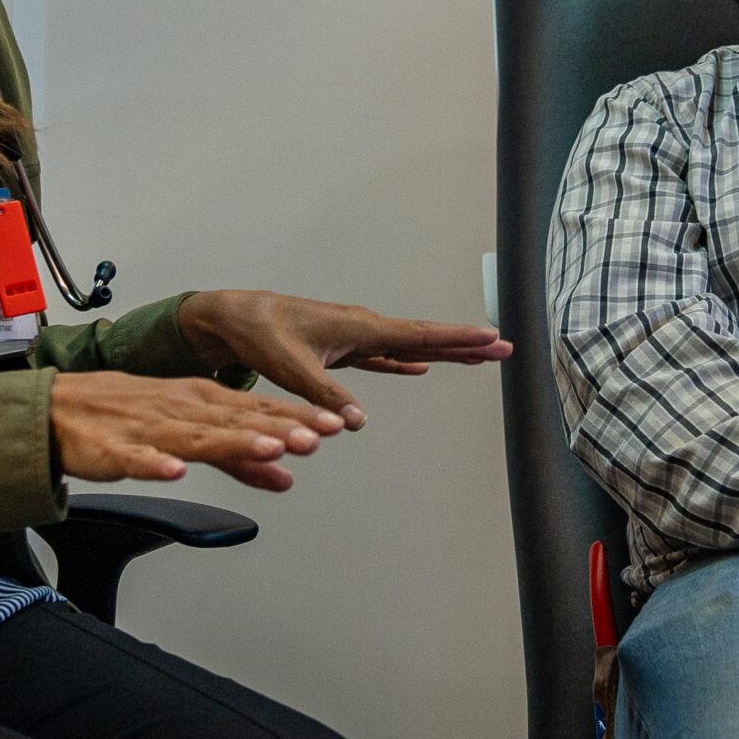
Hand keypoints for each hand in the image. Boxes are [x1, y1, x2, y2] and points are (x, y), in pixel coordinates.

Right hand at [49, 371, 346, 492]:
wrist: (60, 410)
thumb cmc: (130, 417)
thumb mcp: (192, 434)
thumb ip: (240, 459)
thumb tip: (286, 475)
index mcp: (202, 402)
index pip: (259, 409)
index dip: (297, 417)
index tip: (335, 424)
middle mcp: (182, 409)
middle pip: (237, 421)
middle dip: (278, 428)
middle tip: (316, 436)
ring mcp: (149, 428)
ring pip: (197, 437)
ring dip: (234, 442)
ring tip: (267, 448)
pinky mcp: (114, 450)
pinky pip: (136, 459)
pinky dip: (155, 464)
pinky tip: (173, 470)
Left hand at [176, 290, 512, 429]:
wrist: (234, 316)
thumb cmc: (260, 334)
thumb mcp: (290, 367)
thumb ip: (325, 395)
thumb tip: (358, 422)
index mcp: (357, 328)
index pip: (417, 336)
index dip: (456, 338)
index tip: (491, 337)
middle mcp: (363, 328)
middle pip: (425, 338)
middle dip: (464, 343)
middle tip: (504, 347)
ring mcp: (355, 337)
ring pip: (409, 345)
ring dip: (443, 350)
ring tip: (476, 355)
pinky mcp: (343, 348)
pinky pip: (386, 355)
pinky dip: (407, 360)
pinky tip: (422, 367)